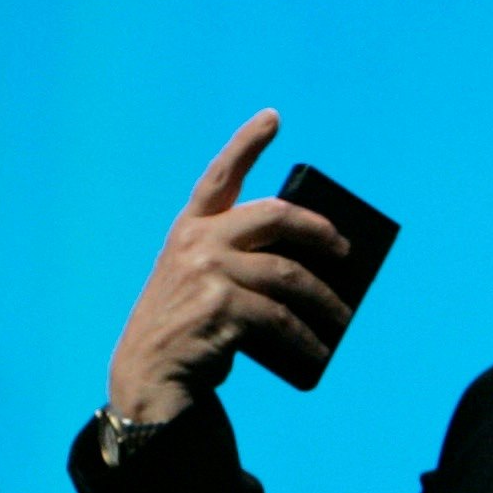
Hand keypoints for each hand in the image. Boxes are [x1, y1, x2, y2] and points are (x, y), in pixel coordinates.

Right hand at [105, 109, 354, 424]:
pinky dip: (306, 337)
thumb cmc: (184, 328)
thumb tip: (311, 270)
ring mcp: (209, 273)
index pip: (220, 177)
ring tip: (341, 316)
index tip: (272, 117)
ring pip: (289, 275)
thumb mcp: (198, 281)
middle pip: (276, 216)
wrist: (148, 374)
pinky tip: (318, 350)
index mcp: (189, 230)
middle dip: (319, 230)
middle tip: (344, 250)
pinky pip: (282, 319)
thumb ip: (236, 262)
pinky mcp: (222, 307)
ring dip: (324, 299)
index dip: (246, 144)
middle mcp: (198, 243)